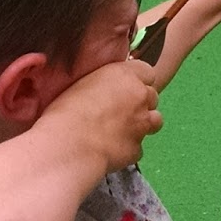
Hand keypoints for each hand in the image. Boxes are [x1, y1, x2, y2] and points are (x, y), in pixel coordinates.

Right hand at [39, 59, 162, 177]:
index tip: (125, 88)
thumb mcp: (82, 82)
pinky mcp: (137, 148)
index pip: (147, 72)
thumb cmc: (65, 111)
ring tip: (121, 129)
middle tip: (119, 111)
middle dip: (140, 103)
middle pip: (153, 96)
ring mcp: (142, 123)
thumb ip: (104, 83)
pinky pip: (137, 147)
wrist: (68, 145)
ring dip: (142, 124)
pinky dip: (127, 148)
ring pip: (155, 121)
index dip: (136, 81)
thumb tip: (106, 89)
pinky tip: (110, 149)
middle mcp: (139, 96)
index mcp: (124, 75)